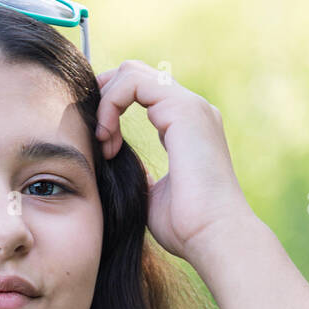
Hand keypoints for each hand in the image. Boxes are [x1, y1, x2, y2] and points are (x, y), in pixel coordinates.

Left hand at [94, 60, 254, 263]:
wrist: (214, 236)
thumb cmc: (187, 227)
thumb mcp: (153, 194)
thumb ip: (140, 173)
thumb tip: (118, 165)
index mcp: (186, 127)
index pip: (142, 92)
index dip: (112, 106)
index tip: (101, 142)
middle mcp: (191, 110)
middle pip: (135, 73)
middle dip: (104, 96)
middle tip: (95, 133)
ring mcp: (190, 106)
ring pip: (131, 72)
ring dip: (106, 103)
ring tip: (103, 140)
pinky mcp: (183, 109)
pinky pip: (133, 82)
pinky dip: (111, 103)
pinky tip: (107, 137)